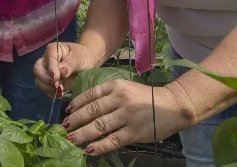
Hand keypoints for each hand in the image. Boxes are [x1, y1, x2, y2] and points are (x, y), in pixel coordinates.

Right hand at [33, 42, 100, 98]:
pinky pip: (46, 90)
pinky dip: (52, 93)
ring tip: (61, 90)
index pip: (48, 58)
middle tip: (57, 85)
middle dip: (45, 79)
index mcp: (53, 50)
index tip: (56, 77)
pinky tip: (61, 93)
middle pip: (37, 69)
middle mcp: (47, 61)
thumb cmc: (83, 57)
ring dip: (48, 88)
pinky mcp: (49, 83)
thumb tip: (61, 72)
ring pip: (39, 81)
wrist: (88, 64)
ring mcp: (46, 72)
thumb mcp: (79, 58)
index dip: (51, 68)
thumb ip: (70, 64)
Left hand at [62, 80, 196, 155]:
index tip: (67, 111)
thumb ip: (108, 95)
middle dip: (75, 120)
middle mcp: (120, 99)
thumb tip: (85, 108)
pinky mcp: (134, 132)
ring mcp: (127, 116)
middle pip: (92, 111)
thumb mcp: (126, 88)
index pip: (91, 94)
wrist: (172, 106)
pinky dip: (99, 146)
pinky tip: (88, 150)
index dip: (77, 103)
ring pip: (99, 126)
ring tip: (71, 139)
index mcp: (116, 86)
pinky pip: (112, 140)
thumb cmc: (146, 98)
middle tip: (64, 127)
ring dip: (82, 134)